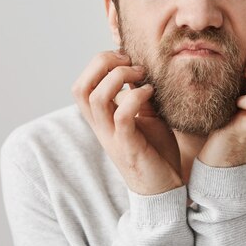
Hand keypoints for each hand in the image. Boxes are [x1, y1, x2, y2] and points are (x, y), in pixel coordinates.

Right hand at [72, 51, 182, 194]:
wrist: (165, 188)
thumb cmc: (154, 151)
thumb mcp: (146, 115)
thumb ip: (138, 94)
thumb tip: (140, 68)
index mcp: (101, 118)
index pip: (81, 85)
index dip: (98, 64)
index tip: (126, 58)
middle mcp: (100, 126)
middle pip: (81, 88)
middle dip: (102, 64)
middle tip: (129, 61)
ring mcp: (112, 137)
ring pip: (96, 99)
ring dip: (119, 78)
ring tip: (141, 75)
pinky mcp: (128, 147)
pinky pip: (122, 116)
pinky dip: (135, 97)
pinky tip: (150, 92)